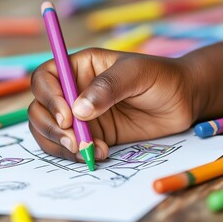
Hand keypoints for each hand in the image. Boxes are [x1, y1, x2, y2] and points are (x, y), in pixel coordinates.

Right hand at [28, 48, 203, 161]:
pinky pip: (71, 146)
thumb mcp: (137, 74)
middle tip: (75, 142)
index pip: (46, 78)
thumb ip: (108, 87)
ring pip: (50, 131)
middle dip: (51, 128)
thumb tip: (78, 110)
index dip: (49, 97)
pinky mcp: (94, 134)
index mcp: (81, 67)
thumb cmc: (162, 78)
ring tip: (89, 150)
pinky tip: (100, 153)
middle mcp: (75, 90)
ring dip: (61, 145)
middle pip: (40, 108)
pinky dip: (76, 154)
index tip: (68, 117)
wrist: (182, 102)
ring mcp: (82, 115)